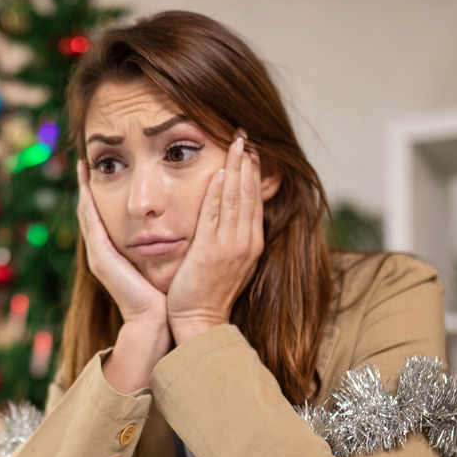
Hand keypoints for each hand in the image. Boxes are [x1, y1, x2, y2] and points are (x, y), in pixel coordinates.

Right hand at [76, 161, 166, 331]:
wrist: (155, 321)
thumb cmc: (165, 296)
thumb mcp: (162, 263)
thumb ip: (162, 245)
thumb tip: (178, 227)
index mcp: (116, 253)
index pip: (105, 216)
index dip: (103, 194)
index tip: (105, 170)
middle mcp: (102, 252)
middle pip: (91, 212)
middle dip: (87, 186)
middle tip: (86, 160)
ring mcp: (98, 254)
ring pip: (86, 213)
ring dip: (84, 188)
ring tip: (83, 164)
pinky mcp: (100, 256)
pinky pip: (90, 221)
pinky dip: (86, 201)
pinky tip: (86, 182)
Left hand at [167, 133, 264, 342]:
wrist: (201, 322)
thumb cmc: (208, 294)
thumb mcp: (227, 262)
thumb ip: (230, 238)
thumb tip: (229, 218)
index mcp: (251, 243)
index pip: (255, 200)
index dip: (254, 173)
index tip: (251, 149)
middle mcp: (246, 242)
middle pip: (250, 193)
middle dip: (248, 161)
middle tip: (244, 134)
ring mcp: (230, 246)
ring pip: (237, 199)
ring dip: (236, 168)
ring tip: (236, 142)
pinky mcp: (210, 251)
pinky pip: (216, 215)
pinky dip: (219, 192)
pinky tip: (219, 172)